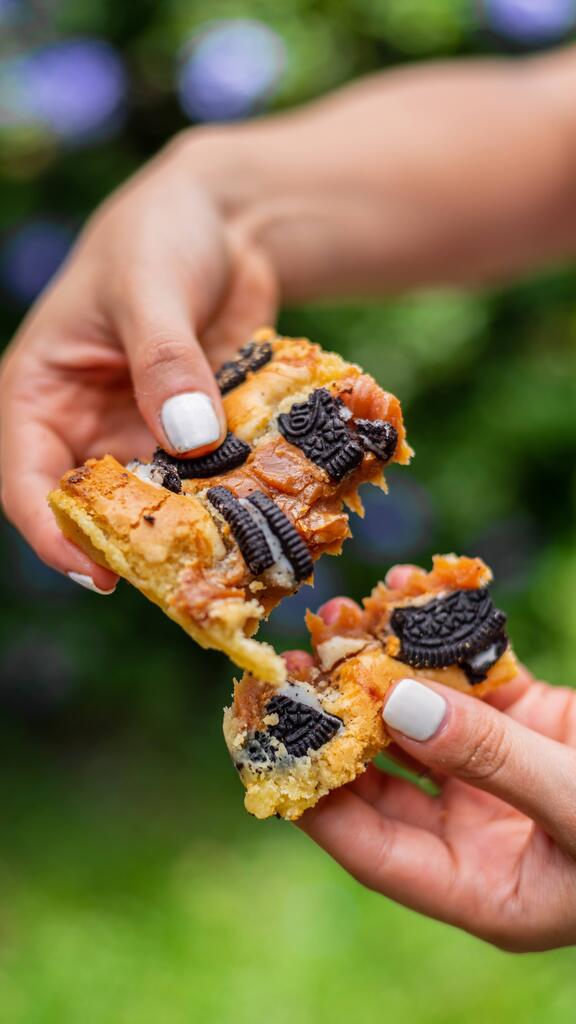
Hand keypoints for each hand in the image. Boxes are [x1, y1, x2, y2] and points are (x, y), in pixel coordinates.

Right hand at [0, 132, 276, 590]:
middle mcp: (89, 428)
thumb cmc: (157, 235)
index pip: (28, 480)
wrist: (226, 221)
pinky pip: (215, 478)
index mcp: (42, 395)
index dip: (53, 533)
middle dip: (136, 542)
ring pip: (163, 502)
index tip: (96, 571)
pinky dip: (238, 495)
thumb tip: (190, 437)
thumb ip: (164, 359)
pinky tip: (272, 509)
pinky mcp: (203, 436)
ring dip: (197, 524)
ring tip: (235, 549)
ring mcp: (149, 437)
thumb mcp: (148, 286)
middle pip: (98, 508)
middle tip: (182, 574)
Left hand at [292, 567, 575, 951]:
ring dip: (381, 665)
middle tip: (290, 664)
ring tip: (338, 614)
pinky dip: (443, 636)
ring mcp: (502, 769)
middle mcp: (481, 830)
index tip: (266, 740)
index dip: (314, 795)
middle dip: (336, 716)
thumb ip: (492, 761)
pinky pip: (473, 674)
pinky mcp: (534, 718)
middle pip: (383, 775)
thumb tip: (396, 707)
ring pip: (421, 715)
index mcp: (482, 887)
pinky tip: (408, 593)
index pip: (371, 848)